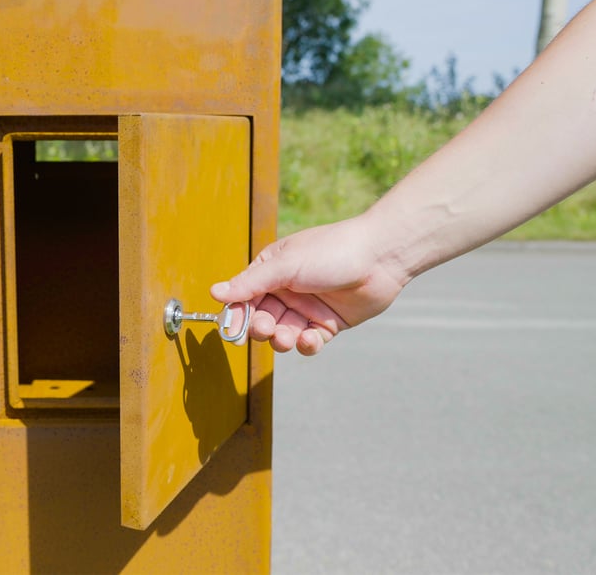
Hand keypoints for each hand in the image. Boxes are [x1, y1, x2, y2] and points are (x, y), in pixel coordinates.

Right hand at [211, 216, 407, 354]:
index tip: (232, 328)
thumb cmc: (332, 251)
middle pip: (261, 319)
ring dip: (282, 338)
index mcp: (271, 270)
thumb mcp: (286, 265)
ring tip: (288, 335)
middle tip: (266, 328)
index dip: (237, 314)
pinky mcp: (327, 324)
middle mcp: (286, 290)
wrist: (381, 257)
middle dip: (261, 327)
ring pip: (283, 334)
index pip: (244, 297)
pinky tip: (310, 338)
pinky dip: (306, 344)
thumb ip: (250, 283)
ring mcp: (307, 308)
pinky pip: (309, 342)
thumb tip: (215, 293)